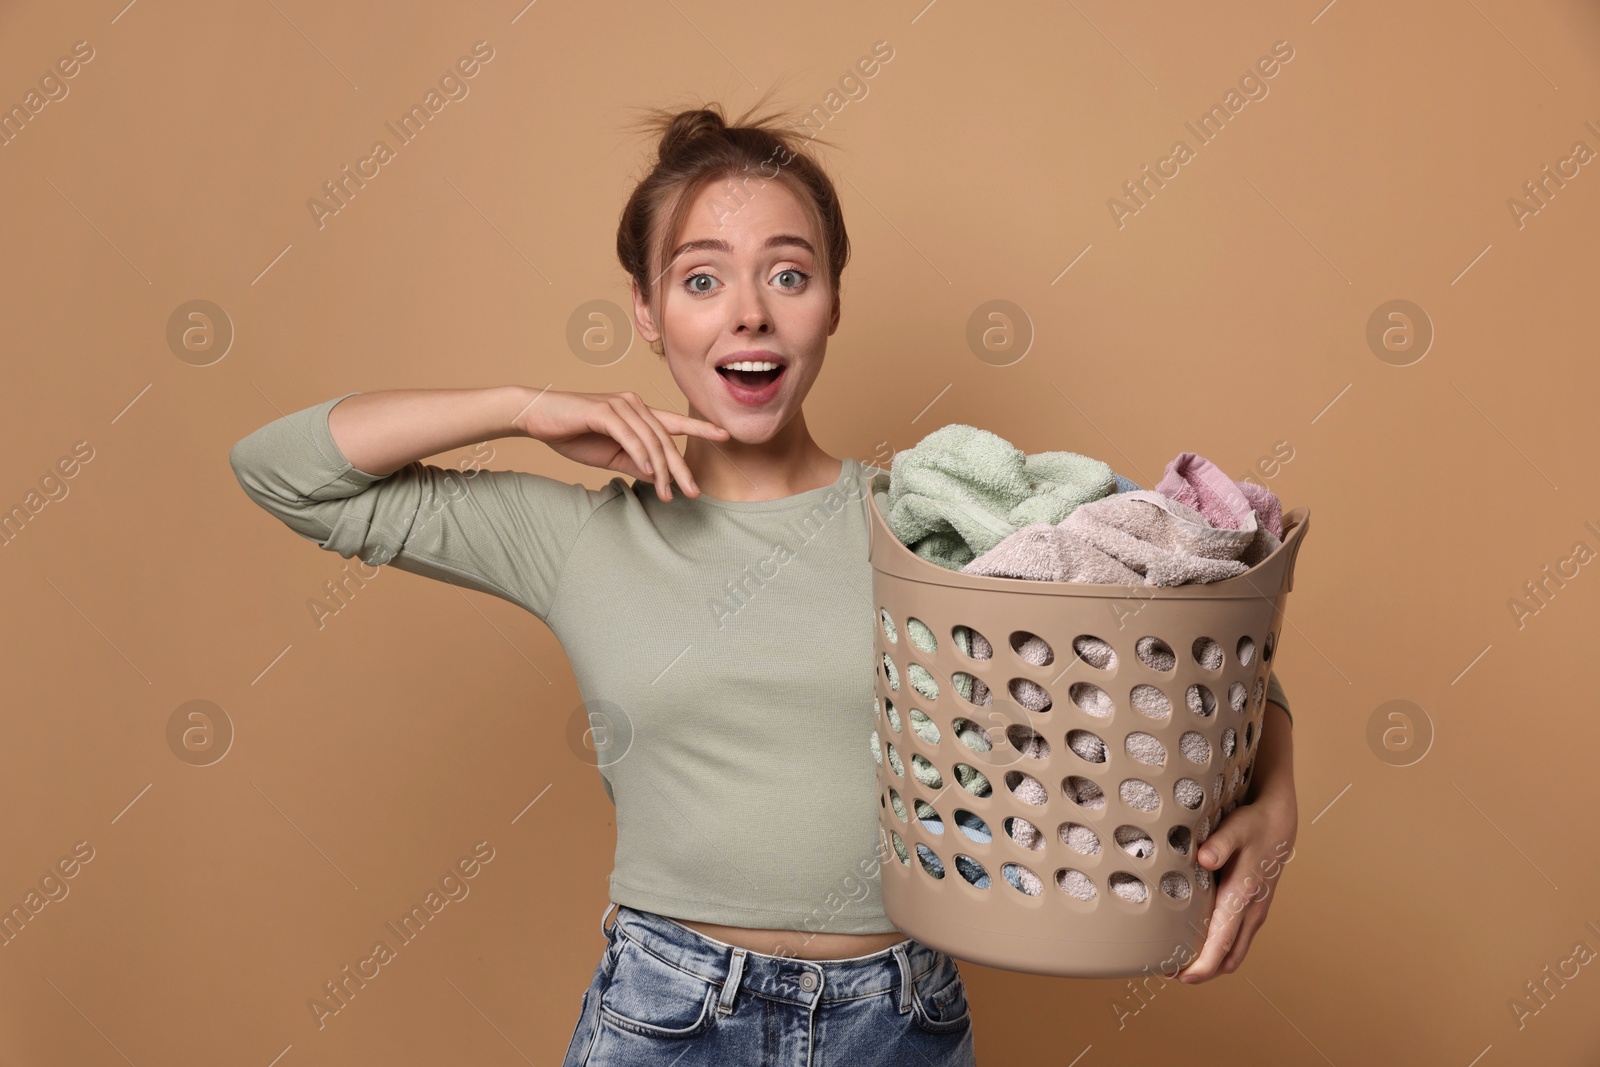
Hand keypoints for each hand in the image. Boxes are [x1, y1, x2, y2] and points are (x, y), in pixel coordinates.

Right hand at [512, 388, 728, 501]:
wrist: (536, 417)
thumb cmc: (572, 434)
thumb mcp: (609, 455)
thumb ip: (634, 463)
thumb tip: (657, 476)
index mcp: (638, 413)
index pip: (675, 422)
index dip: (701, 427)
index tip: (726, 435)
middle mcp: (634, 404)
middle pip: (666, 438)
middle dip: (681, 468)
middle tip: (694, 491)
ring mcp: (620, 405)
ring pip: (650, 439)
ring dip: (660, 469)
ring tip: (667, 493)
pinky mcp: (603, 410)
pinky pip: (628, 435)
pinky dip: (639, 453)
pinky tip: (647, 471)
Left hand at [1176, 787, 1297, 983]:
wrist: (1279, 820)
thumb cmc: (1254, 824)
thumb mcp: (1236, 827)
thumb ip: (1219, 844)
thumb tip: (1203, 859)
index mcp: (1243, 897)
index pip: (1223, 943)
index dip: (1203, 966)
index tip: (1180, 977)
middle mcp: (1252, 911)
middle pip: (1228, 957)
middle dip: (1202, 970)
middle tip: (1169, 971)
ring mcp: (1255, 912)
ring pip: (1234, 952)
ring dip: (1211, 962)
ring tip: (1180, 961)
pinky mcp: (1253, 908)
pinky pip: (1237, 940)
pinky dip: (1219, 950)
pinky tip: (1198, 942)